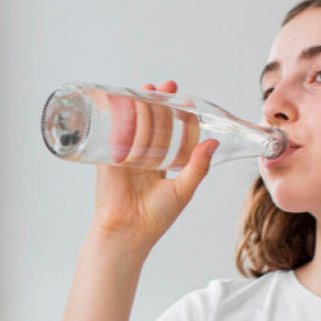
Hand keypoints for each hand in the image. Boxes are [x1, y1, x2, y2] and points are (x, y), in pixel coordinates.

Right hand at [91, 81, 217, 251]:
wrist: (127, 232)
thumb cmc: (155, 218)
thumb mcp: (183, 190)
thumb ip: (197, 167)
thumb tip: (213, 143)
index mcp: (159, 164)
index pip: (168, 133)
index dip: (175, 116)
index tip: (183, 100)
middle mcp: (141, 157)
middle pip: (150, 123)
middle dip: (157, 103)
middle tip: (166, 88)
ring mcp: (123, 155)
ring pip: (133, 124)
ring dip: (140, 104)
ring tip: (149, 89)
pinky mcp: (107, 157)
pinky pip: (113, 132)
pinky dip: (118, 116)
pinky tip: (124, 101)